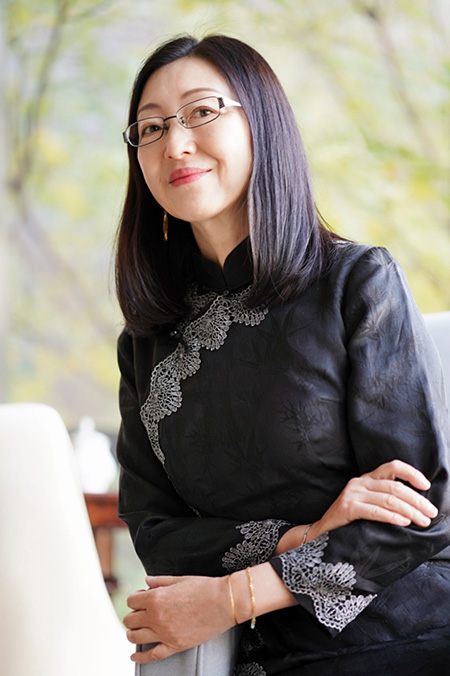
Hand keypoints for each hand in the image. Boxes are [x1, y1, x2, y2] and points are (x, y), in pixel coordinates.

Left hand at [123, 574, 232, 663]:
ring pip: (135, 637)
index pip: (132, 601)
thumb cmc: (205, 588)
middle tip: (139, 614)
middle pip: (130, 620)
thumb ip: (160, 581)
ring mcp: (164, 633)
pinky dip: (140, 657)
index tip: (140, 599)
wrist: (224, 602)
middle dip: (133, 615)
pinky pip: (151, 656)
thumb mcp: (180, 579)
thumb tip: (147, 581)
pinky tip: (134, 655)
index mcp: (156, 597)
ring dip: (132, 633)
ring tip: (136, 630)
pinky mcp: (175, 645)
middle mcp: (156, 616)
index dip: (135, 599)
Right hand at [275, 460, 438, 553]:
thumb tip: (417, 507)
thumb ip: (386, 500)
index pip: (392, 467)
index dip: (412, 473)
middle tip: (432, 513)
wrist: (320, 535)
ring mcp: (352, 494)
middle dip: (417, 500)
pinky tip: (404, 522)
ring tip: (423, 521)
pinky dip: (393, 516)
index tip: (427, 485)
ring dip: (410, 510)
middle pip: (395, 486)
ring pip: (389, 498)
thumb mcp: (368, 505)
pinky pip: (375, 510)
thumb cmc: (349, 523)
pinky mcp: (347, 508)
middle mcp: (359, 482)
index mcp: (367, 479)